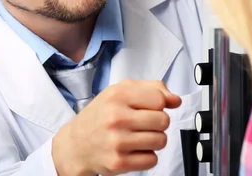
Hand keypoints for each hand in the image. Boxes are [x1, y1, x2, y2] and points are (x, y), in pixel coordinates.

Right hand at [52, 79, 181, 175]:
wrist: (75, 144)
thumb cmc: (101, 115)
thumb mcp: (121, 91)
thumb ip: (152, 89)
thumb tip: (176, 100)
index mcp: (118, 95)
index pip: (160, 99)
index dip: (159, 104)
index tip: (149, 107)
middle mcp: (116, 117)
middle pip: (163, 121)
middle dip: (159, 123)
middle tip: (145, 124)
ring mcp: (117, 141)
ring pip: (161, 140)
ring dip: (155, 139)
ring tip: (140, 136)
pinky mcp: (118, 163)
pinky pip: (152, 160)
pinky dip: (147, 156)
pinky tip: (134, 149)